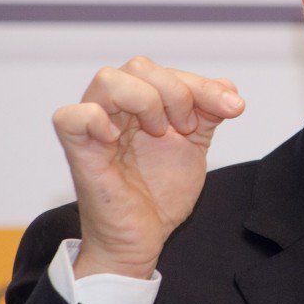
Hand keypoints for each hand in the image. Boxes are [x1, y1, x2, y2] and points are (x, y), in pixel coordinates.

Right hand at [51, 57, 244, 278]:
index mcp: (140, 103)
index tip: (233, 108)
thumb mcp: (193, 146)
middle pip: (139, 66)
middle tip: (187, 128)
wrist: (145, 238)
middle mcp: (115, 109)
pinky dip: (96, 119)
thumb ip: (208, 113)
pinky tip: (118, 138)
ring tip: (159, 133)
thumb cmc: (161, 193)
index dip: (203, 85)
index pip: (166, 71)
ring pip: (108, 79)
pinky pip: (70, 117)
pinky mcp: (79, 152)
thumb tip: (228, 85)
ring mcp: (95, 128)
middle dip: (176, 92)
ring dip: (145, 101)